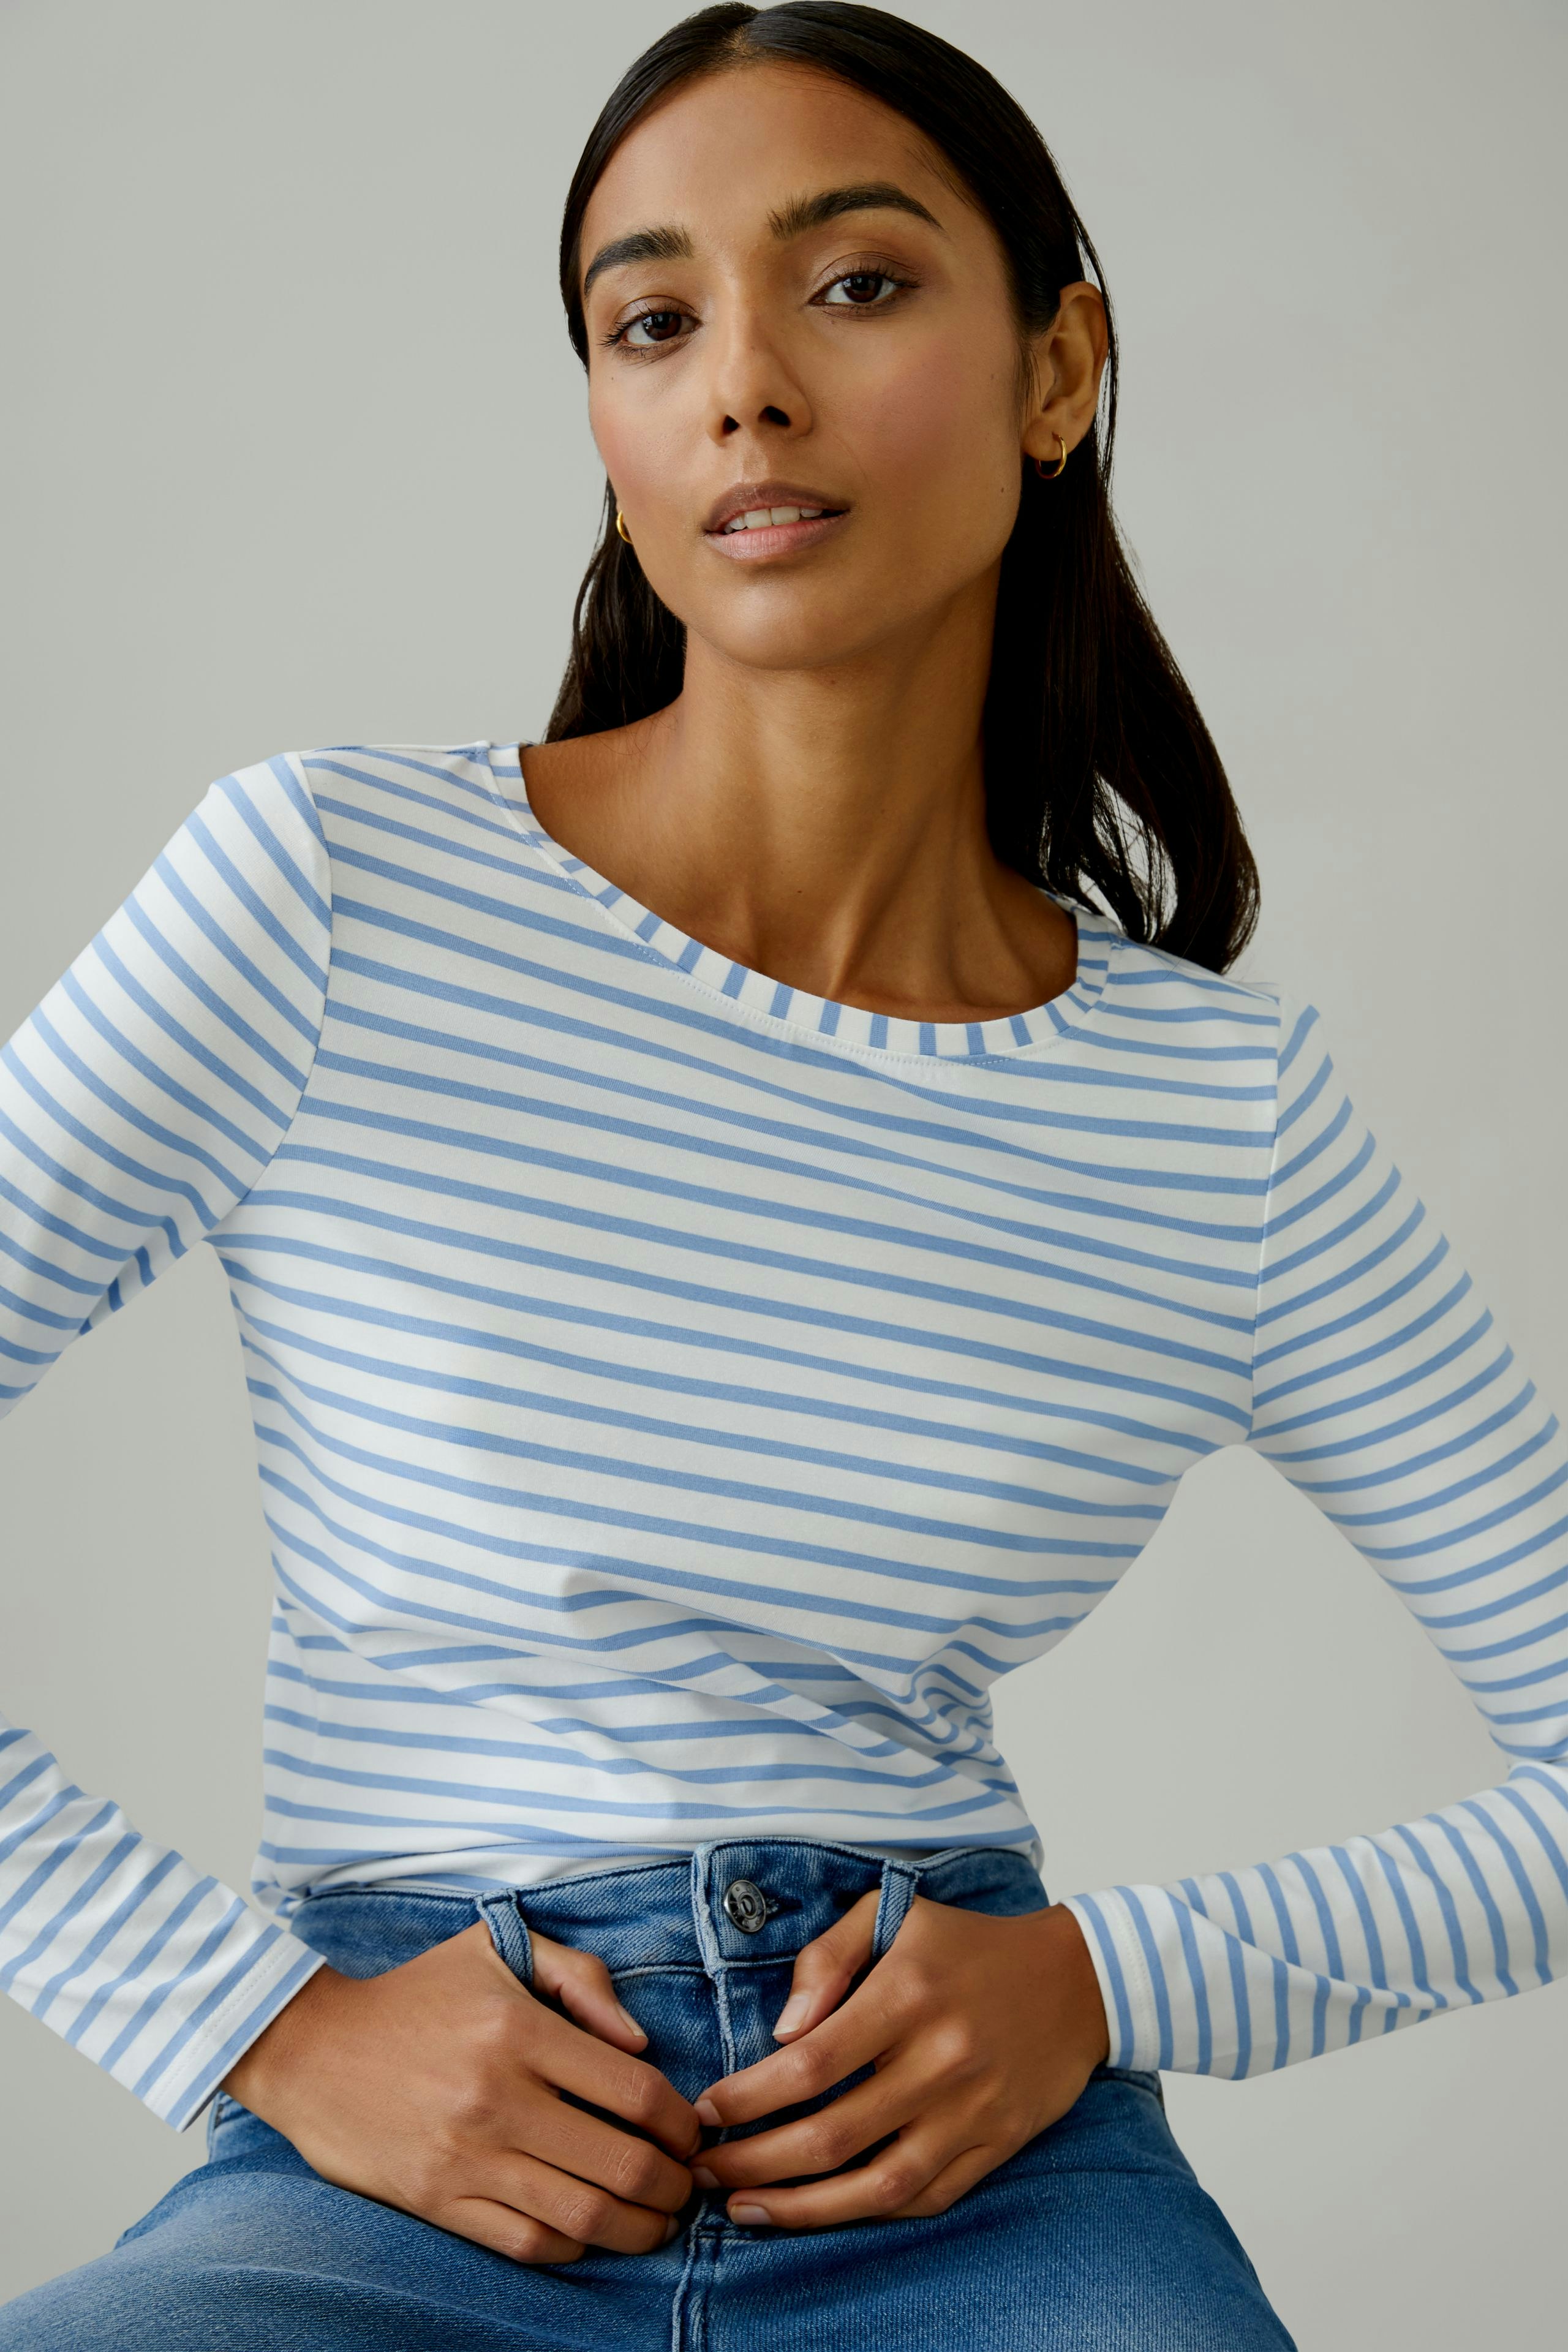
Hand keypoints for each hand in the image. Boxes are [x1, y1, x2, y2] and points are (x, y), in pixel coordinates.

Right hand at [222, 1919, 699, 2262]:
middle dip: (672, 2187)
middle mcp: (497, 2097)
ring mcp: (465, 2155)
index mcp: (518, 2029)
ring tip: (658, 2225)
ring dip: (637, 2229)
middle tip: (686, 2188)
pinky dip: (574, 2248)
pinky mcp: (435, 2199)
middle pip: (619, 2162)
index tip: (690, 2133)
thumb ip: (580, 1977)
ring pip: (581, 2214)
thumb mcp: (498, 1947)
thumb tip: (640, 2043)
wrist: (312, 2048)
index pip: (634, 2090)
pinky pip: (526, 2242)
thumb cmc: (417, 1993)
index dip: (679, 2122)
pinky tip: (592, 2235)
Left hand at [689, 1894, 1109, 2228]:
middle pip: (832, 2134)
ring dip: (801, 2209)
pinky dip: (866, 2213)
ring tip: (744, 2209)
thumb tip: (781, 2031)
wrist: (1075, 1981)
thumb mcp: (894, 1916)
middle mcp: (941, 2060)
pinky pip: (923, 2197)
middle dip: (755, 2162)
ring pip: (875, 2185)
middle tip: (704, 2171)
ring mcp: (972, 2112)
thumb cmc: (966, 1946)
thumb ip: (828, 1958)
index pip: (811, 2064)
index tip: (706, 2112)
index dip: (750, 2097)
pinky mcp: (996, 2147)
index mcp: (908, 1996)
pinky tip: (818, 2213)